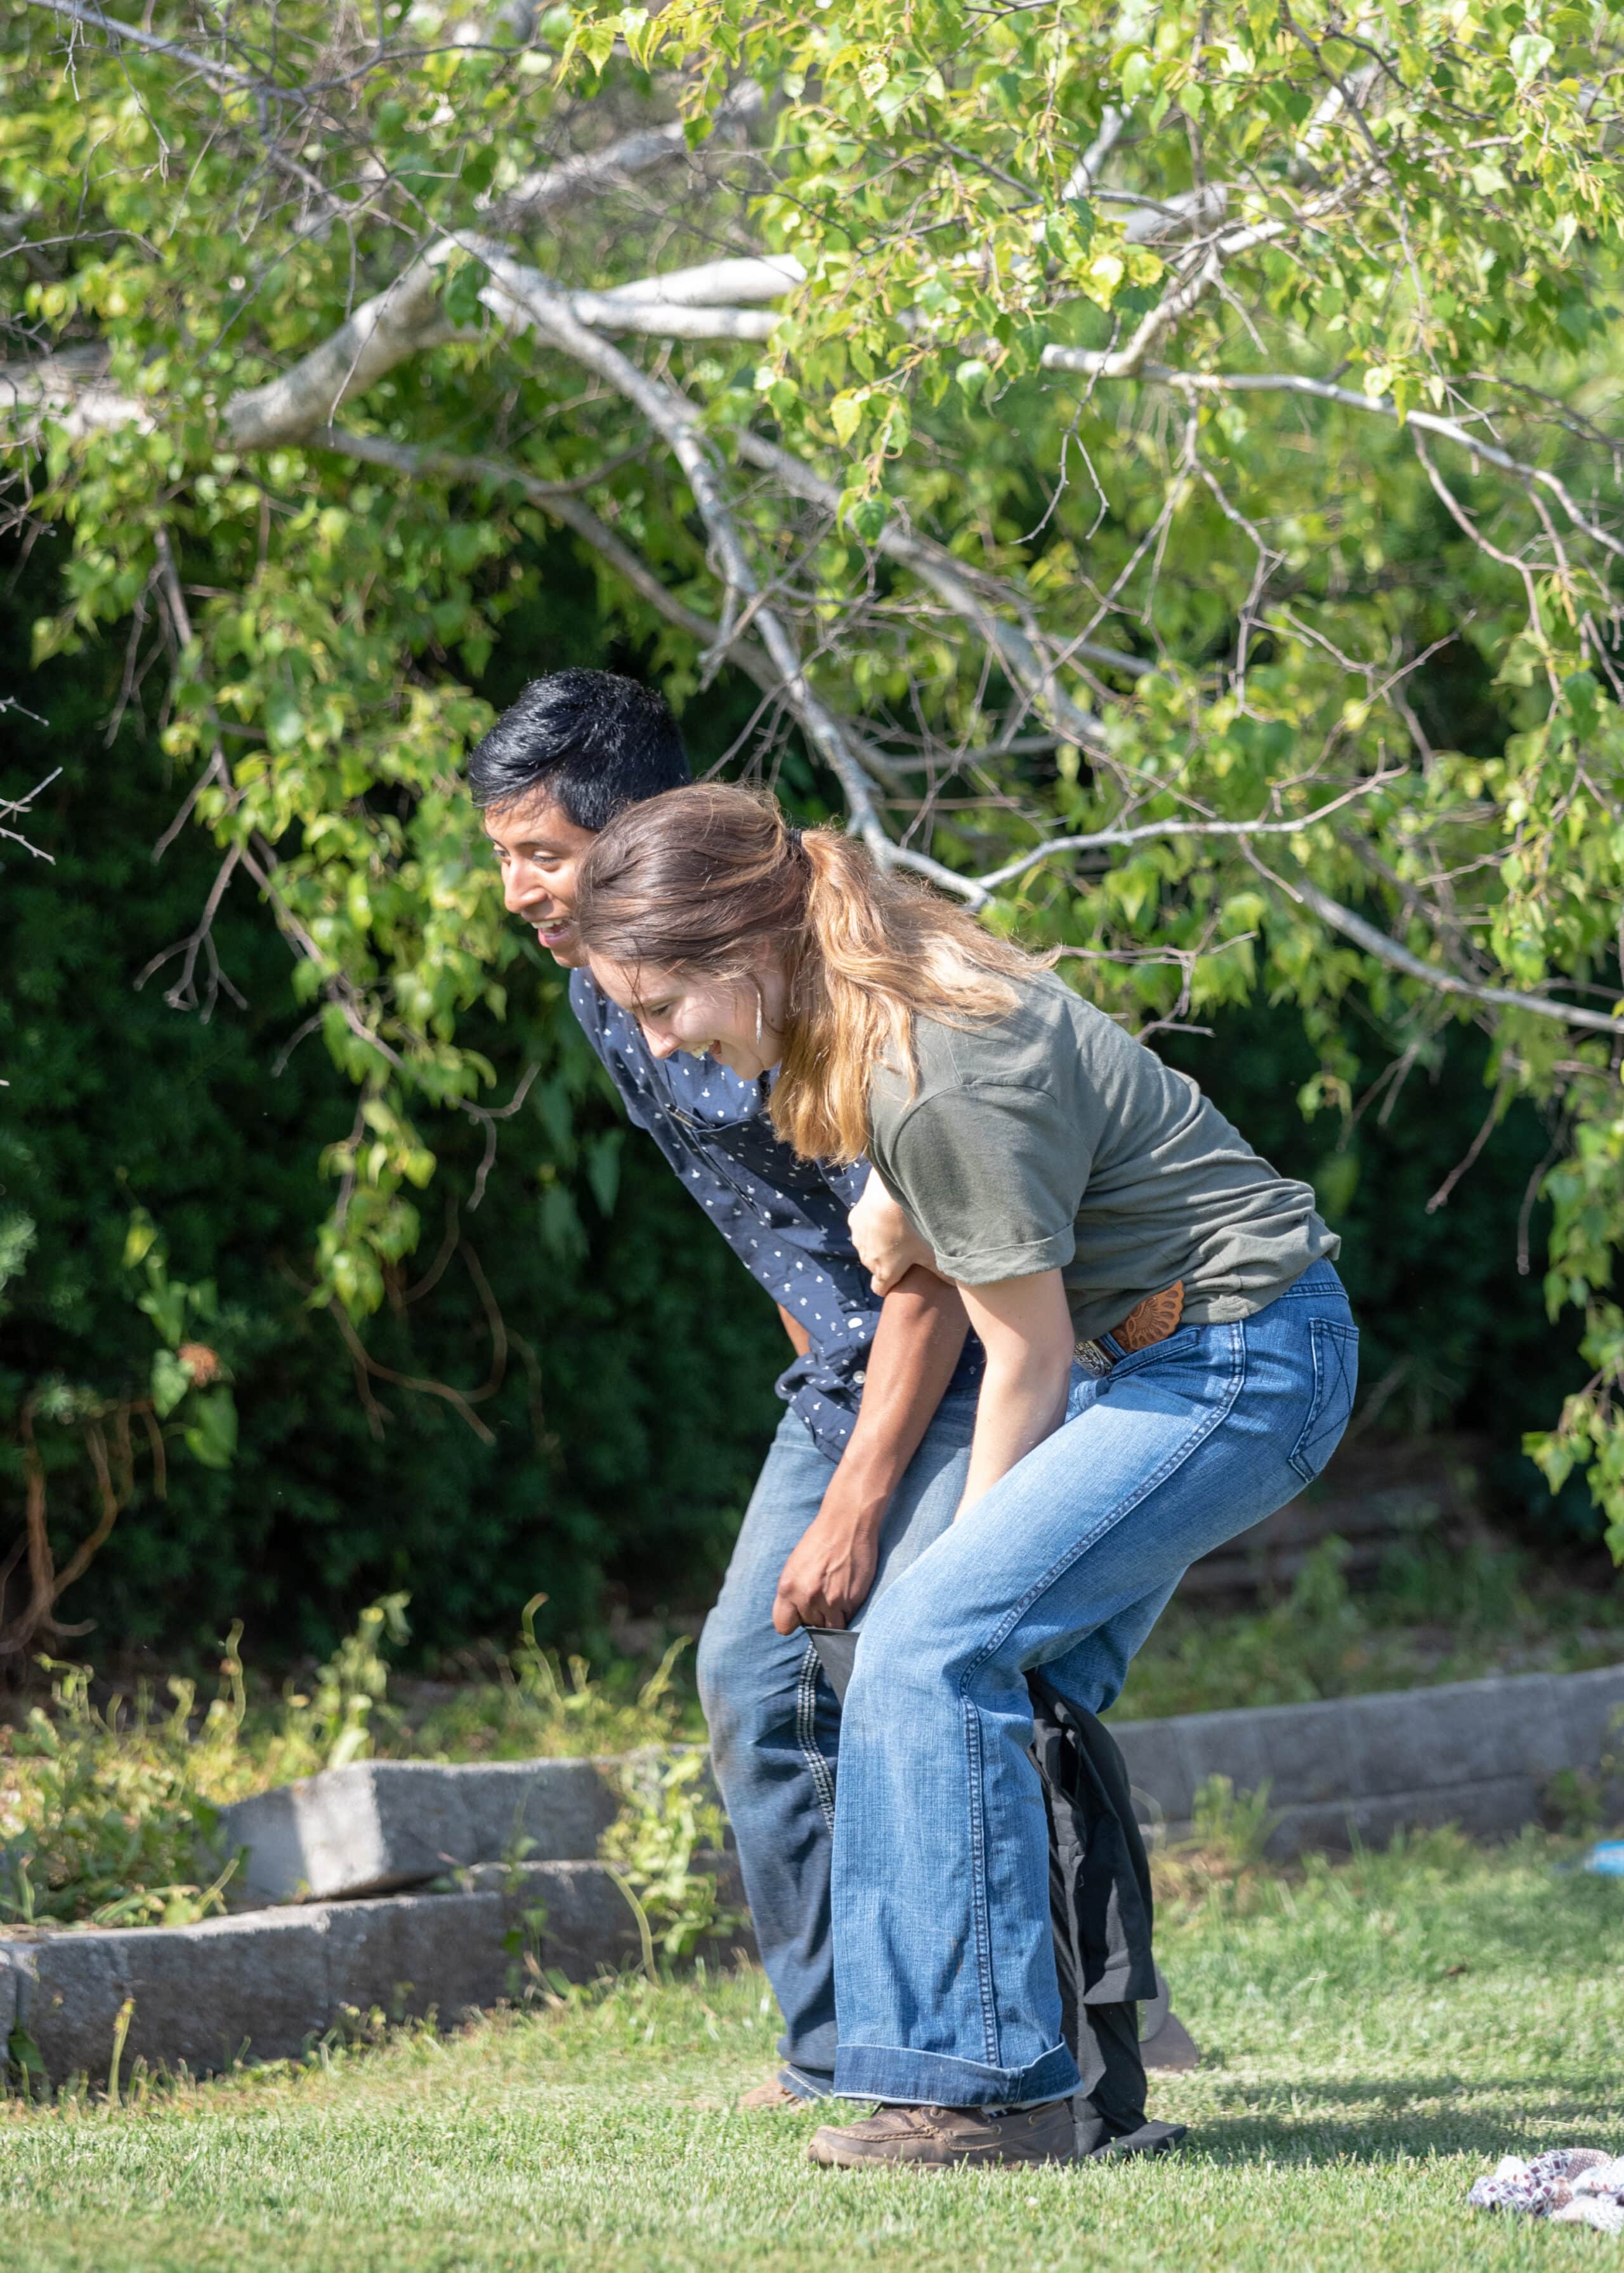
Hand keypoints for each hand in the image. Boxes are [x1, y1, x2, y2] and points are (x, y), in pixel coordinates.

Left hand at [772, 1511, 880, 1634]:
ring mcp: (831, 1601)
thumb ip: (793, 1593)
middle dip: (817, 1615)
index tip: (802, 1614)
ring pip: (831, 1628)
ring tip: (838, 1596)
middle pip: (811, 1626)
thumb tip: (798, 1616)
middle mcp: (807, 1597)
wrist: (847, 1523)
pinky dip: (849, 1611)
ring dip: (834, 1617)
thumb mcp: (795, 1566)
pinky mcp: (852, 1601)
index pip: (783, 1626)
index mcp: (787, 1587)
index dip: (794, 1621)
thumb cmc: (820, 1541)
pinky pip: (850, 1619)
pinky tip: (849, 1591)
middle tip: (825, 1595)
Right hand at [848, 1179, 934, 1294]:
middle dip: (887, 1261)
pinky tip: (884, 1213)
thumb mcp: (929, 1251)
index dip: (889, 1287)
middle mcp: (867, 1260)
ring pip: (868, 1247)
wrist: (889, 1195)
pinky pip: (863, 1228)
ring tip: (895, 1228)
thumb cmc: (911, 1228)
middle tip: (904, 1249)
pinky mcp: (854, 1221)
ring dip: (878, 1242)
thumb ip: (940, 1270)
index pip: (880, 1289)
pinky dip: (871, 1225)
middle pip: (875, 1267)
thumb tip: (953, 1284)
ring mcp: (858, 1240)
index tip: (900, 1279)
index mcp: (884, 1272)